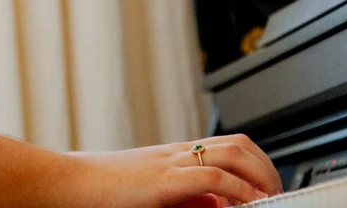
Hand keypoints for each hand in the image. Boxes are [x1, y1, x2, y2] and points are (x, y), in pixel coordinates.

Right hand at [65, 134, 280, 207]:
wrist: (69, 184)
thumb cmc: (102, 193)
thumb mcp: (152, 195)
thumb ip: (184, 198)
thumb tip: (217, 207)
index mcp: (176, 155)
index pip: (229, 146)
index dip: (257, 163)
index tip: (269, 187)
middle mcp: (178, 153)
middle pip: (239, 144)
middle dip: (266, 168)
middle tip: (277, 194)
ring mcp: (172, 163)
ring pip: (232, 153)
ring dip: (259, 176)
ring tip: (269, 198)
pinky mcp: (164, 180)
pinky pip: (213, 176)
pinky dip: (239, 189)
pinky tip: (249, 203)